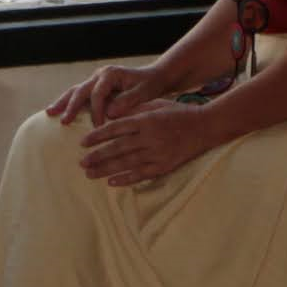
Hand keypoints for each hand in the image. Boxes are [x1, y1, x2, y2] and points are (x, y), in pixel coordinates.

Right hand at [45, 63, 160, 127]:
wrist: (153, 77)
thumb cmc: (149, 85)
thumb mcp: (144, 92)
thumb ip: (128, 100)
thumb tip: (110, 113)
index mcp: (110, 74)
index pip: (98, 93)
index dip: (96, 110)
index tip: (98, 127)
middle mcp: (99, 74)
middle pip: (80, 90)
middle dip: (71, 106)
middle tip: (63, 121)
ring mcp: (95, 79)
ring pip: (75, 91)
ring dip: (63, 102)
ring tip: (49, 113)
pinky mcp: (94, 87)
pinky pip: (79, 95)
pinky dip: (68, 103)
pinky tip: (58, 113)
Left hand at [80, 100, 217, 187]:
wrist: (205, 127)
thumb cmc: (178, 112)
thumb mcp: (156, 104)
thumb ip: (134, 110)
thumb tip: (111, 115)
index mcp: (146, 119)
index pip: (115, 128)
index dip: (97, 136)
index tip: (83, 142)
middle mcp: (150, 137)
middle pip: (118, 148)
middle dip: (97, 156)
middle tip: (81, 162)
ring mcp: (157, 153)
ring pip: (126, 163)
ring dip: (106, 169)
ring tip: (90, 173)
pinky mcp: (164, 166)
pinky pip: (141, 174)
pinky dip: (125, 179)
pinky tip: (111, 182)